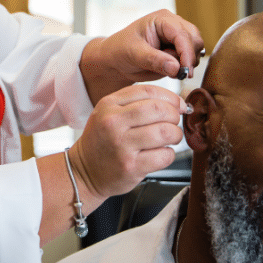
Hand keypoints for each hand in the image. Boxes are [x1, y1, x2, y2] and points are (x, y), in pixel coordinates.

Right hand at [69, 83, 185, 199]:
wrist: (84, 171)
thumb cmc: (102, 142)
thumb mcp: (108, 113)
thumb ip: (135, 103)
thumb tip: (175, 102)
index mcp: (108, 105)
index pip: (147, 91)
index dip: (169, 96)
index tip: (178, 104)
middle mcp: (113, 123)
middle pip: (159, 109)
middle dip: (174, 115)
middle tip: (174, 122)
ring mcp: (122, 145)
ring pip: (165, 132)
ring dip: (175, 134)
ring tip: (170, 138)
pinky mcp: (131, 166)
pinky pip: (164, 155)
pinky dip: (169, 154)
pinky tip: (161, 153)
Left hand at [80, 10, 204, 102]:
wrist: (117, 60)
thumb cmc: (121, 51)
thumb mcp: (134, 55)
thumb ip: (155, 60)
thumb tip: (177, 68)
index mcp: (162, 19)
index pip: (182, 34)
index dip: (186, 53)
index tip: (185, 71)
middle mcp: (174, 24)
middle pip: (195, 39)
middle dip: (189, 58)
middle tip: (179, 75)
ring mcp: (178, 36)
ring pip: (197, 49)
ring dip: (188, 63)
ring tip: (169, 71)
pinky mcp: (180, 49)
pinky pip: (193, 58)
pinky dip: (187, 66)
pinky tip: (173, 71)